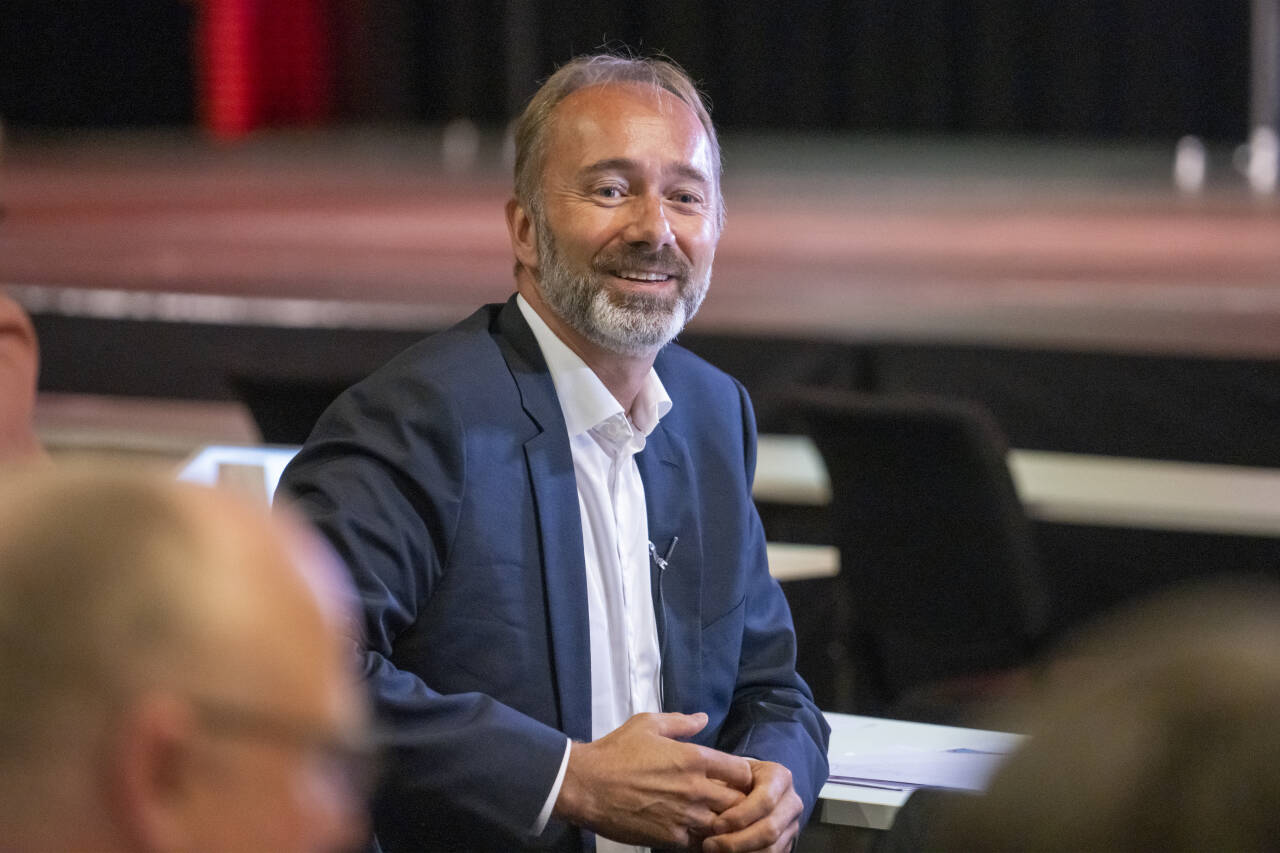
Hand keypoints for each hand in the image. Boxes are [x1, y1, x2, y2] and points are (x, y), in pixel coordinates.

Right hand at [553, 711, 753, 848]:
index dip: (743, 775)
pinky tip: (693, 832)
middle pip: (740, 802)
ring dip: (722, 823)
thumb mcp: (648, 724)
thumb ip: (680, 722)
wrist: (586, 786)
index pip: (742, 771)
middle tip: (729, 801)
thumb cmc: (616, 751)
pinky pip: (700, 844)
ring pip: (724, 826)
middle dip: (739, 802)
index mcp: (694, 758)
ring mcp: (685, 816)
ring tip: (713, 818)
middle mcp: (696, 788)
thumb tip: (703, 719)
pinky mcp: (670, 839)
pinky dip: (702, 840)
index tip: (734, 777)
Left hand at [700, 759, 802, 852]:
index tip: (716, 825)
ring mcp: (791, 825)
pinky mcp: (786, 843)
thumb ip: (724, 783)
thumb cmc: (734, 778)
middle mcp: (791, 802)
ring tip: (715, 851)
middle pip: (770, 829)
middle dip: (737, 841)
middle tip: (710, 845)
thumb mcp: (729, 772)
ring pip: (771, 849)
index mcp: (779, 777)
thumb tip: (709, 802)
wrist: (748, 788)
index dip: (740, 816)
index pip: (765, 800)